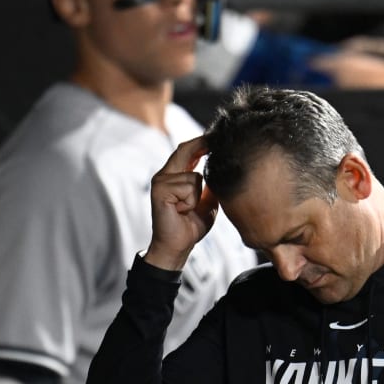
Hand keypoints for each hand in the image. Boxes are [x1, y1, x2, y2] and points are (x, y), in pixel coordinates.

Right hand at [145, 136, 219, 271]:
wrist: (176, 247)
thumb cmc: (190, 226)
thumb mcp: (207, 201)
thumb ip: (210, 185)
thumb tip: (223, 168)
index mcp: (173, 176)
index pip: (186, 151)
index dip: (201, 142)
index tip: (217, 137)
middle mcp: (164, 175)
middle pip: (185, 150)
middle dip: (202, 145)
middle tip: (216, 139)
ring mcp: (160, 182)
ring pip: (193, 176)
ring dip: (197, 196)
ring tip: (187, 209)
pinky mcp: (159, 190)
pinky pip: (187, 188)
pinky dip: (190, 202)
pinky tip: (181, 211)